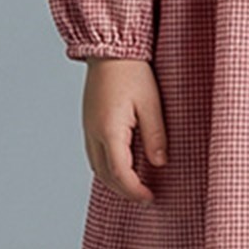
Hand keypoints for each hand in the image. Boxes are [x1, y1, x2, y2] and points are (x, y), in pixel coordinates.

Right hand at [82, 58, 167, 201]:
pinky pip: (95, 154)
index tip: (150, 198)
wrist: (110, 49)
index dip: (135, 190)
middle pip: (105, 175)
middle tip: (144, 198)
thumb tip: (159, 163)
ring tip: (134, 187)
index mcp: (109, 130)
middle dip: (124, 191)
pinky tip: (122, 167)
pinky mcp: (89, 123)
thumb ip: (155, 135)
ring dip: (114, 181)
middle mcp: (93, 133)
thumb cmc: (133, 72)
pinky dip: (107, 168)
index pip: (120, 173)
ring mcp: (88, 128)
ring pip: (97, 167)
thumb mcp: (151, 103)